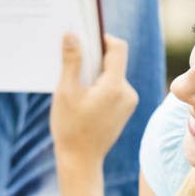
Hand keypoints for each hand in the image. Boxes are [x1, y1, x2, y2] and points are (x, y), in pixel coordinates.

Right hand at [50, 33, 137, 169]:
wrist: (80, 161)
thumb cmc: (70, 128)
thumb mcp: (66, 92)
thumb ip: (71, 61)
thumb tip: (71, 34)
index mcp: (115, 86)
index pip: (118, 48)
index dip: (102, 38)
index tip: (85, 37)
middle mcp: (127, 92)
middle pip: (114, 62)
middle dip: (94, 59)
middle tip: (73, 63)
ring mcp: (128, 102)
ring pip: (113, 75)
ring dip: (95, 74)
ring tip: (76, 86)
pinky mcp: (125, 109)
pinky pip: (114, 88)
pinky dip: (100, 86)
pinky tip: (83, 98)